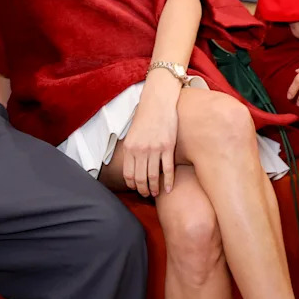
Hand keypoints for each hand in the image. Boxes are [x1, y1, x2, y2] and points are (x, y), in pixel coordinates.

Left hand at [122, 71, 180, 196]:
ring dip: (155, 188)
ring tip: (156, 193)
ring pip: (154, 176)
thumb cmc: (144, 118)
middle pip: (140, 178)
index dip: (132, 184)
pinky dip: (169, 182)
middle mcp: (140, 150)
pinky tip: (169, 189)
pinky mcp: (168, 147)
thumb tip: (132, 164)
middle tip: (146, 194)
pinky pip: (168, 169)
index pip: (128, 173)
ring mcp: (154, 149)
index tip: (135, 189)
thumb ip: (132, 149)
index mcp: (129, 147)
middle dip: (142, 190)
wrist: (157, 103)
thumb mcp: (132, 134)